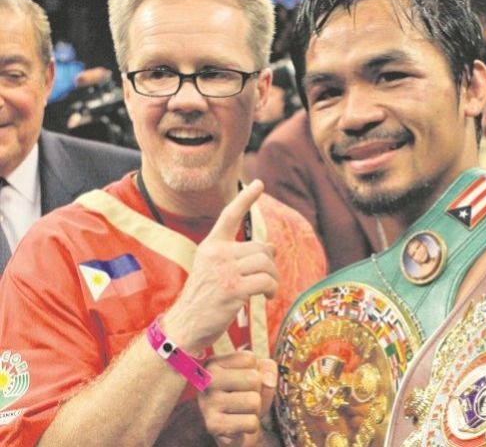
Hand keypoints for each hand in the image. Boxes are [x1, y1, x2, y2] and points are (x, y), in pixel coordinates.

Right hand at [163, 180, 277, 352]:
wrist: (185, 327)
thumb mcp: (214, 270)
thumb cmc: (204, 300)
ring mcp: (224, 271)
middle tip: (268, 279)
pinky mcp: (233, 289)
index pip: (230, 215)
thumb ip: (237, 256)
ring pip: (267, 263)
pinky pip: (266, 281)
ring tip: (268, 290)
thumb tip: (272, 248)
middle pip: (262, 247)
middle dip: (271, 264)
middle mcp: (216, 253)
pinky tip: (267, 297)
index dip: (246, 198)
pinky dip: (272, 289)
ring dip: (274, 278)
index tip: (260, 183)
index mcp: (211, 245)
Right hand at [198, 351, 277, 446]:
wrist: (234, 427)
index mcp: (214, 364)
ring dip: (256, 409)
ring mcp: (208, 403)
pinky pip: (251, 422)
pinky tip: (240, 423)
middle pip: (254, 378)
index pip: (249, 358)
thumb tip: (269, 381)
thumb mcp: (258, 373)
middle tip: (245, 397)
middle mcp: (207, 381)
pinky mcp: (213, 425)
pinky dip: (252, 425)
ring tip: (243, 410)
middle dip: (258, 390)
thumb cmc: (245, 394)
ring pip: (254, 401)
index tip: (244, 380)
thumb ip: (268, 367)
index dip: (256, 371)